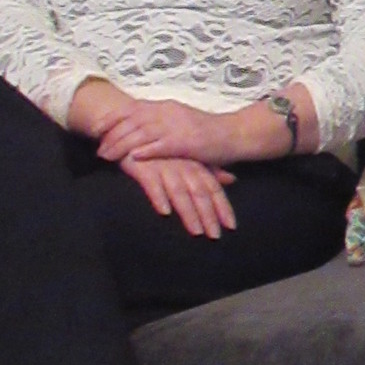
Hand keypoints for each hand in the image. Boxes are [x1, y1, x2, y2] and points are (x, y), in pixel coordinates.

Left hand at [94, 97, 238, 165]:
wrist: (233, 134)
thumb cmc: (206, 131)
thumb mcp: (179, 119)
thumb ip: (159, 121)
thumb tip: (138, 127)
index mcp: (165, 106)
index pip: (131, 108)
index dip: (111, 118)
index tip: (95, 128)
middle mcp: (167, 112)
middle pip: (131, 121)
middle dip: (111, 135)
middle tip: (98, 149)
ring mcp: (176, 126)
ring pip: (141, 134)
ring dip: (121, 145)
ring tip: (107, 156)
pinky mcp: (185, 142)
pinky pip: (161, 146)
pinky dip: (146, 151)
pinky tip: (133, 158)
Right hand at [120, 154, 237, 236]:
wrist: (132, 128)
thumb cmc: (163, 147)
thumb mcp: (188, 156)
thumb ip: (210, 170)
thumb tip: (232, 179)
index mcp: (195, 165)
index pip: (213, 189)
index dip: (222, 207)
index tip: (231, 226)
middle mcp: (183, 167)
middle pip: (199, 193)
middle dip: (208, 215)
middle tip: (215, 236)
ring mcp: (164, 167)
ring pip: (179, 192)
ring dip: (188, 212)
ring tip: (196, 231)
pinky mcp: (143, 167)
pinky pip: (152, 184)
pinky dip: (159, 197)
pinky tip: (164, 212)